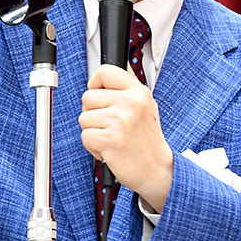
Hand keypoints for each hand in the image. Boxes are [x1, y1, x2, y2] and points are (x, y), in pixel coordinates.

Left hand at [79, 64, 174, 211]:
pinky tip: (109, 149)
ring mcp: (120, 121)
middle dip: (92, 113)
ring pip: (84, 118)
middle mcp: (130, 103)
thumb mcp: (145, 106)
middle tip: (109, 124)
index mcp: (138, 92)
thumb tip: (105, 73)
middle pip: (88, 96)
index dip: (95, 83)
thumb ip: (127, 89)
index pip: (105, 71)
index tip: (99, 93)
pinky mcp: (110, 139)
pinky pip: (85, 136)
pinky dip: (93, 146)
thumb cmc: (147, 141)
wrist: (157, 170)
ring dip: (93, 131)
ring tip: (111, 137)